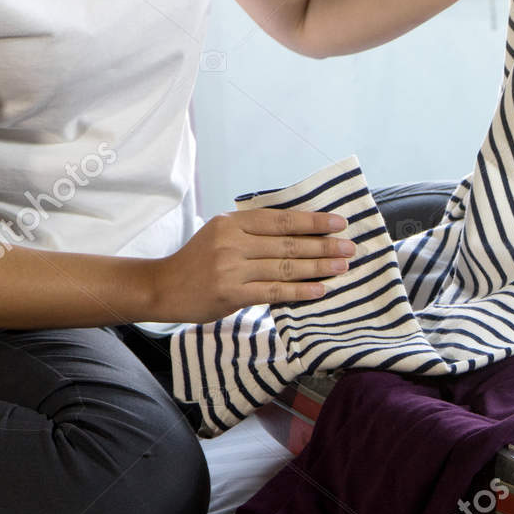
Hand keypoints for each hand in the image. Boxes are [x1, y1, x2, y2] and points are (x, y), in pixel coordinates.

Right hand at [147, 209, 354, 323]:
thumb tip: (301, 230)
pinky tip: (320, 290)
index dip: (313, 220)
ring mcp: (230, 268)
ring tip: (342, 267)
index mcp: (232, 222)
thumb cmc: (198, 262)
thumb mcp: (221, 234)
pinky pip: (274, 291)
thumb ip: (253, 231)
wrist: (163, 287)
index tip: (339, 222)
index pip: (281, 219)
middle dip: (323, 245)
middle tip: (350, 247)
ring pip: (284, 267)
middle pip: (287, 243)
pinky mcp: (231, 293)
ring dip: (318, 267)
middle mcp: (231, 241)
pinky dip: (300, 291)